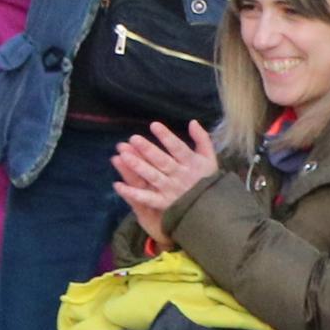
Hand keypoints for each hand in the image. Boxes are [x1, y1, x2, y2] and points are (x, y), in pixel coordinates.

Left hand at [110, 121, 222, 249]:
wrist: (212, 207)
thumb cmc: (207, 179)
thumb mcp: (210, 158)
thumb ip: (202, 139)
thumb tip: (193, 122)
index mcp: (192, 163)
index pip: (178, 147)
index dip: (166, 136)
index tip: (153, 125)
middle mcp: (180, 175)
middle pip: (162, 161)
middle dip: (148, 149)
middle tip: (133, 138)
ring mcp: (170, 189)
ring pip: (152, 176)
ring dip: (138, 166)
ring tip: (123, 156)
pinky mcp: (163, 202)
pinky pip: (146, 198)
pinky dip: (132, 192)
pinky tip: (117, 185)